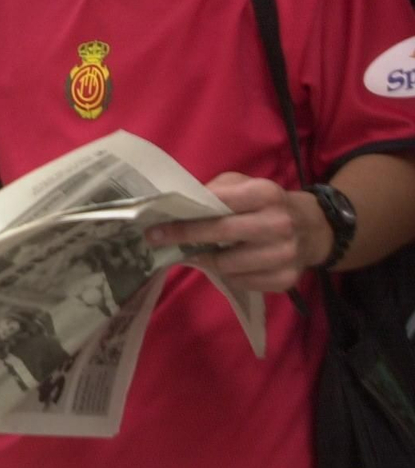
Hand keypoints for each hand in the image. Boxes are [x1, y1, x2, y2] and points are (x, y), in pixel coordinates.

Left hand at [146, 173, 331, 291]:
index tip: (156, 225)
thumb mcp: (244, 186)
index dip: (185, 216)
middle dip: (184, 238)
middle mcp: (278, 223)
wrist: (312, 228)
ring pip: (227, 264)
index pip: (218, 204)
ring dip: (204, 259)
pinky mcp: (286, 279)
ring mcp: (285, 254)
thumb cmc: (266, 204)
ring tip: (192, 253)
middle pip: (220, 234)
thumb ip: (215, 191)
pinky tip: (223, 264)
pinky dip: (226, 274)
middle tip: (156, 241)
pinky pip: (241, 281)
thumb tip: (178, 207)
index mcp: (266, 194)